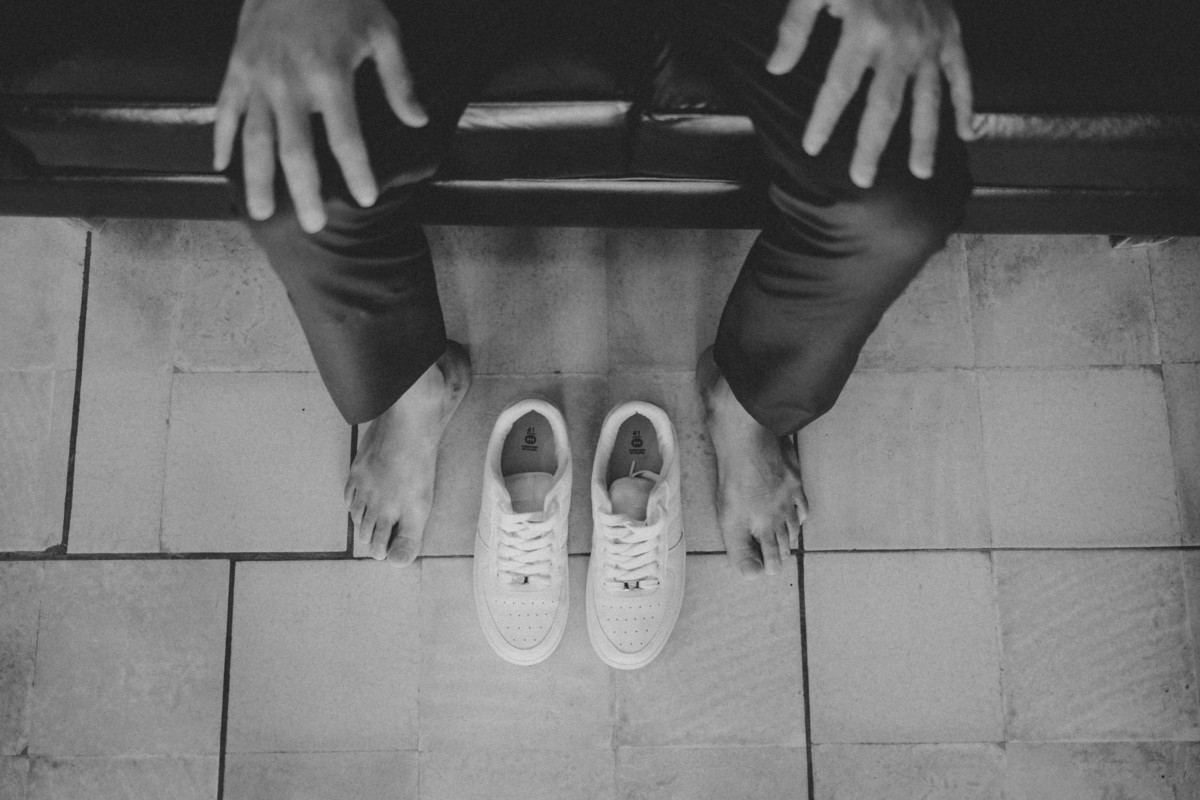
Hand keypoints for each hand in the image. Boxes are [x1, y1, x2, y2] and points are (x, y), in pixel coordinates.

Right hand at [213, 0, 428, 231]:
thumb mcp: (384, 32)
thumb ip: (399, 80)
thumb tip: (417, 121)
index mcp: (329, 76)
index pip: (346, 138)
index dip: (356, 172)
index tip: (365, 200)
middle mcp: (290, 83)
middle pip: (296, 150)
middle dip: (304, 191)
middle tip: (311, 226)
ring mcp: (258, 76)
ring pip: (255, 138)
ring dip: (257, 178)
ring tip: (260, 212)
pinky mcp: (237, 66)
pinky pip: (226, 109)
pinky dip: (222, 139)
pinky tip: (222, 167)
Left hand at [767, 0, 974, 187]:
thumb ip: (795, 28)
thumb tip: (776, 69)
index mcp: (863, 31)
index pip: (839, 88)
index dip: (823, 120)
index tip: (811, 147)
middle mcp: (900, 43)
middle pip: (884, 107)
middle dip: (871, 146)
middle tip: (862, 180)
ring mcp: (930, 41)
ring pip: (928, 100)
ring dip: (925, 139)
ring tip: (922, 174)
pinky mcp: (951, 34)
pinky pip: (962, 75)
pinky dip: (967, 103)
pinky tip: (967, 133)